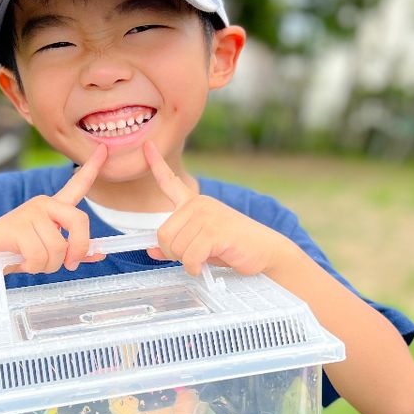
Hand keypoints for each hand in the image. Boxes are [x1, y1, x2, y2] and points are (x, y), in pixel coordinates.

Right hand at [0, 144, 108, 277]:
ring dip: (49, 265)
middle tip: (69, 264)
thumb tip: (100, 254)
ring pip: (59, 247)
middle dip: (78, 249)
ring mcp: (30, 212)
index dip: (92, 168)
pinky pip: (39, 255)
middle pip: (79, 221)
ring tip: (33, 263)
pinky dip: (34, 266)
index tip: (104, 150)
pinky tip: (23, 262)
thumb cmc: (16, 251)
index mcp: (53, 207)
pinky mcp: (17, 226)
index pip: (77, 185)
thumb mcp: (49, 251)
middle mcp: (44, 204)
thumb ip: (73, 250)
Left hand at [142, 141, 294, 276]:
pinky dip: (194, 268)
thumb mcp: (201, 243)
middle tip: (193, 257)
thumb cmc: (233, 247)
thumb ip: (177, 244)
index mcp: (194, 202)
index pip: (169, 180)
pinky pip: (190, 257)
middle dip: (174, 253)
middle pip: (164, 234)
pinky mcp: (215, 231)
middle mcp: (198, 204)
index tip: (146, 145)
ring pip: (176, 248)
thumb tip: (152, 250)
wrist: (266, 251)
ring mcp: (207, 215)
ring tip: (204, 259)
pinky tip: (204, 268)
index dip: (156, 163)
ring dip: (187, 262)